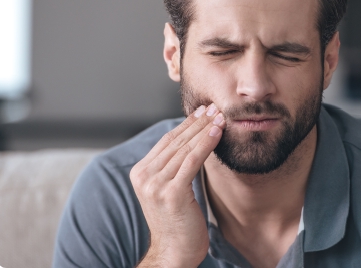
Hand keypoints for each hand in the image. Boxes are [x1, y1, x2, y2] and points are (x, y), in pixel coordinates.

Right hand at [130, 104, 224, 267]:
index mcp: (140, 172)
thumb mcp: (169, 189)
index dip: (186, 124)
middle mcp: (144, 176)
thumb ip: (172, 166)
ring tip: (220, 117)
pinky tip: (217, 133)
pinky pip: (192, 161)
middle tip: (214, 108)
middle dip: (197, 122)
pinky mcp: (171, 193)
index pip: (166, 141)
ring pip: (184, 148)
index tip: (202, 111)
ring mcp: (155, 185)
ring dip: (205, 130)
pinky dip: (205, 144)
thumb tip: (191, 140)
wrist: (173, 253)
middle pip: (175, 141)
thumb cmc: (177, 221)